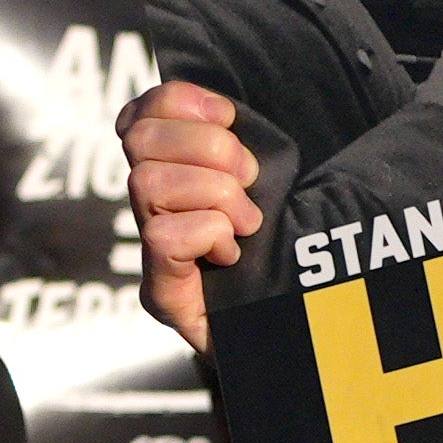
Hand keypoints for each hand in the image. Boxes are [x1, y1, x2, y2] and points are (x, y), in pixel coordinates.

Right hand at [121, 73, 270, 348]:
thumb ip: (251, 148)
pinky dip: (208, 235)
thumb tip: (233, 110)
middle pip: (139, 139)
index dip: (180, 101)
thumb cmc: (296, 260)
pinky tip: (233, 255)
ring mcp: (152, 253)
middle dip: (207, 148)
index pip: (142, 112)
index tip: (228, 117)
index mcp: (175, 174)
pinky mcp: (162, 294)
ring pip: (147, 183)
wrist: (302, 340)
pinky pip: (163, 238)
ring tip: (247, 224)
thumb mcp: (280, 187)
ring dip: (214, 195)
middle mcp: (153, 211)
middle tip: (249, 181)